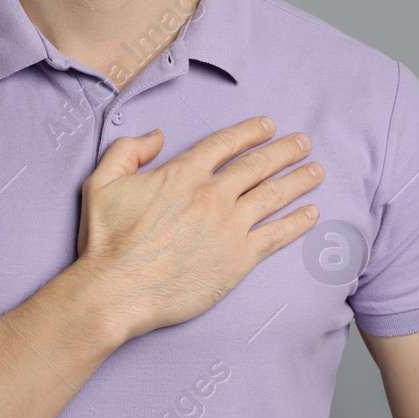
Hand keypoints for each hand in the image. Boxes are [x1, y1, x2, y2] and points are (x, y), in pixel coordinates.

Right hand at [74, 116, 322, 340]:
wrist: (116, 292)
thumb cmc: (106, 241)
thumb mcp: (102, 182)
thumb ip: (127, 150)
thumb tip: (158, 136)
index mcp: (182, 173)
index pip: (226, 143)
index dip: (251, 131)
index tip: (269, 126)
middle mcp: (211, 194)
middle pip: (258, 165)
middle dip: (286, 150)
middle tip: (304, 142)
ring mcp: (229, 227)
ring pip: (274, 195)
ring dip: (299, 179)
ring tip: (316, 171)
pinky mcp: (238, 259)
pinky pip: (276, 235)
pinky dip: (297, 222)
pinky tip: (312, 213)